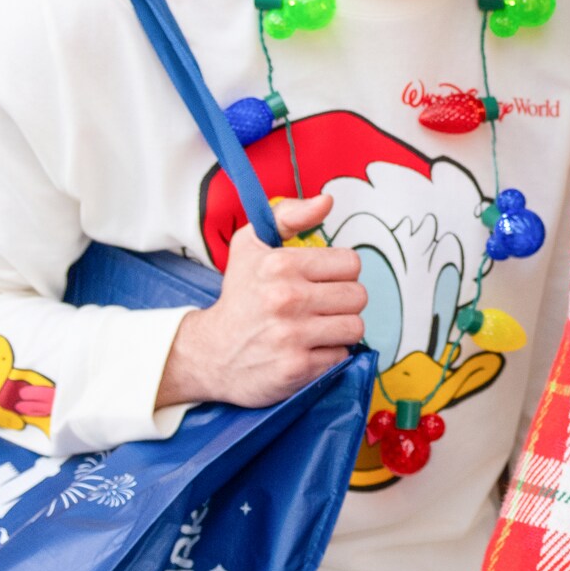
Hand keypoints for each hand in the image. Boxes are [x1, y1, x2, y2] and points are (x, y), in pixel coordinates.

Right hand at [153, 194, 370, 409]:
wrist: (211, 353)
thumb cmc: (239, 296)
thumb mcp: (252, 245)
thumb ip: (289, 216)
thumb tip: (327, 202)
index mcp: (279, 264)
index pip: (351, 263)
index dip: (339, 272)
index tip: (320, 280)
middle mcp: (285, 299)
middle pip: (358, 296)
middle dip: (342, 301)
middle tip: (319, 306)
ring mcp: (292, 336)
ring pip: (355, 327)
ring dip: (340, 329)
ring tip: (315, 327)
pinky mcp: (297, 368)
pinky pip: (341, 355)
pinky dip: (328, 354)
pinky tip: (305, 349)